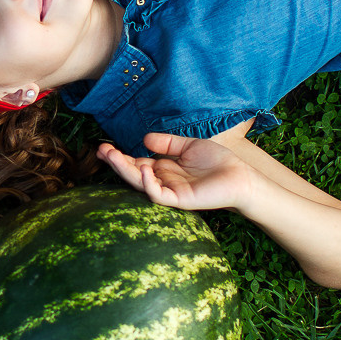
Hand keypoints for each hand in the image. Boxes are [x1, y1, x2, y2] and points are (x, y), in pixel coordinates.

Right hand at [98, 133, 255, 212]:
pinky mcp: (180, 200)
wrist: (240, 176)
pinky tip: (143, 170)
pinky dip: (149, 184)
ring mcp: (170, 191)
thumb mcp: (188, 146)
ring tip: (111, 156)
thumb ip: (167, 143)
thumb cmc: (217, 162)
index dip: (120, 156)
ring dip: (125, 171)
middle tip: (100, 150)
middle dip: (116, 162)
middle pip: (133, 174)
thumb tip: (144, 139)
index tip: (104, 146)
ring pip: (141, 184)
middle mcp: (163, 181)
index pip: (136, 163)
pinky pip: (159, 195)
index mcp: (164, 169)